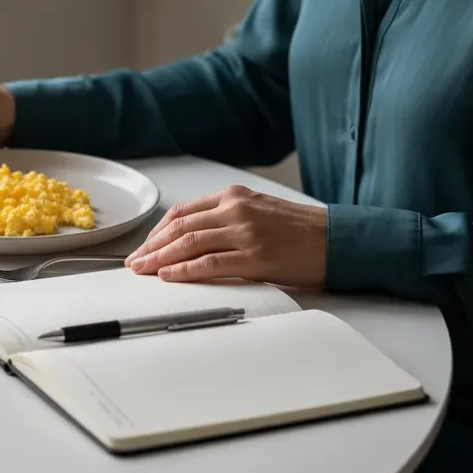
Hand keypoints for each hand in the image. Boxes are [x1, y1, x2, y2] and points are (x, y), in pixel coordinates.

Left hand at [125, 185, 327, 287]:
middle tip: (133, 262)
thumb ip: (226, 219)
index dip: (157, 230)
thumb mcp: (258, 212)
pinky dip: (185, 270)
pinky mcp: (255, 256)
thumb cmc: (300, 230)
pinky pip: (210, 263)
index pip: (183, 212)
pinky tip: (169, 276)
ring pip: (189, 243)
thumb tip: (191, 240)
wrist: (338, 239)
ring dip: (160, 258)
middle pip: (180, 227)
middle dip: (151, 246)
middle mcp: (235, 210)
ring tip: (142, 270)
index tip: (143, 246)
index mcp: (234, 197)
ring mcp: (245, 232)